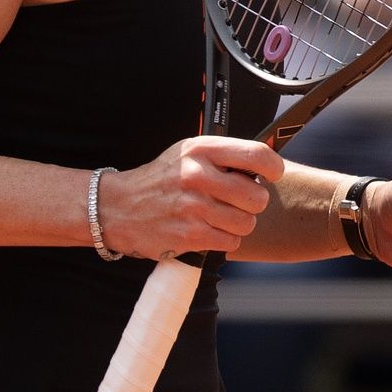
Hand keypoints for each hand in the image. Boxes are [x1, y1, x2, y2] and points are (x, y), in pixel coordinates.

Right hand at [99, 136, 284, 257]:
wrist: (118, 206)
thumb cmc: (163, 179)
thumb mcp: (190, 153)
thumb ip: (225, 155)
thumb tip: (270, 160)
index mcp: (202, 149)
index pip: (257, 155)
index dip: (274, 168)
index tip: (272, 175)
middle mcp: (198, 176)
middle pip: (257, 196)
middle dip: (253, 202)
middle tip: (237, 200)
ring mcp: (193, 207)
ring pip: (247, 222)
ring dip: (239, 223)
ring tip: (220, 216)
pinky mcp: (189, 235)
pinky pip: (230, 241)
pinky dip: (225, 239)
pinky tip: (208, 229)